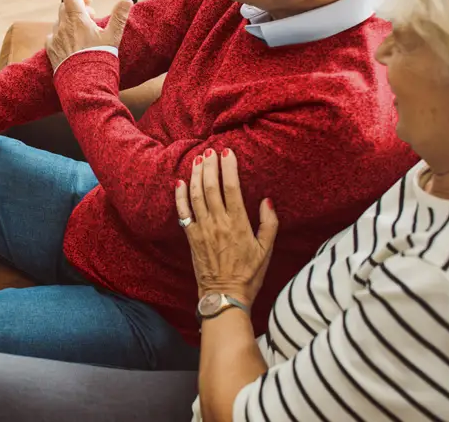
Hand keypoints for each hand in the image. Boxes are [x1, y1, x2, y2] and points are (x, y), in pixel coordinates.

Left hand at [45, 0, 133, 71]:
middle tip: (90, 20)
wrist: (84, 82)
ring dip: (69, 23)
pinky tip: (71, 45)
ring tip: (83, 35)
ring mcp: (55, 38)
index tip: (89, 3)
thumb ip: (119, 17)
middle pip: (65, 8)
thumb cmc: (100, 58)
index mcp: (77, 19)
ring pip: (59, 22)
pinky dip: (60, 36)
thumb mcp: (113, 36)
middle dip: (77, 10)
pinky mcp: (51, 50)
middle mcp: (63, 26)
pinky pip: (52, 36)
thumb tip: (127, 0)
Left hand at [175, 148, 277, 305]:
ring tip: (198, 160)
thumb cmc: (249, 274)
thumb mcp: (266, 250)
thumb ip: (268, 223)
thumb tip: (267, 200)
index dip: (228, 168)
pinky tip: (179, 182)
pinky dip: (180, 196)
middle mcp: (218, 223)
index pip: (232, 188)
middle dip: (210, 166)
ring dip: (196, 175)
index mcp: (238, 224)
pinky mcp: (191, 237)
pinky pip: (183, 212)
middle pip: (211, 187)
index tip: (228, 152)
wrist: (225, 296)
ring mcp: (202, 229)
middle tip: (210, 151)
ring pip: (196, 195)